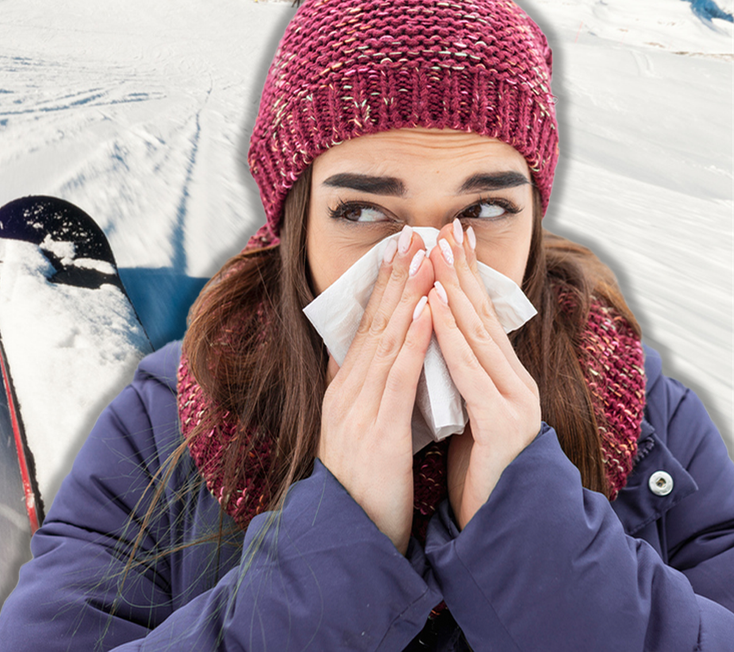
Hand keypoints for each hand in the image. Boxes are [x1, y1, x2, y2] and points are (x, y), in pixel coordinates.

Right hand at [318, 230, 435, 551]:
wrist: (349, 535)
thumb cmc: (362, 490)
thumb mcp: (357, 435)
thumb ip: (361, 398)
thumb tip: (363, 366)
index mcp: (344, 392)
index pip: (365, 329)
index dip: (384, 289)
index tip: (401, 252)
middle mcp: (346, 392)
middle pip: (372, 324)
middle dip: (396, 278)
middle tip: (414, 235)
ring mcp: (358, 407)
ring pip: (385, 339)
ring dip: (406, 294)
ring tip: (424, 257)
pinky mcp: (377, 428)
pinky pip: (398, 375)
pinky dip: (413, 338)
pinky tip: (427, 310)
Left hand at [426, 220, 541, 529]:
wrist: (499, 525)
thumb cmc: (478, 473)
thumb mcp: (465, 416)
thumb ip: (458, 381)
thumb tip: (435, 346)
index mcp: (502, 381)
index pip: (480, 320)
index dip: (463, 279)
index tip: (448, 240)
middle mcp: (513, 383)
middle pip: (484, 316)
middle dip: (462, 270)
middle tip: (446, 226)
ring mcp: (512, 400)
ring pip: (478, 335)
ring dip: (454, 289)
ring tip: (437, 251)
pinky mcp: (500, 421)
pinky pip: (470, 370)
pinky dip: (449, 335)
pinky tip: (435, 308)